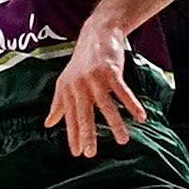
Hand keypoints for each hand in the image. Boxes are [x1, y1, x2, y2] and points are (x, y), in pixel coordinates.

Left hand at [44, 14, 149, 157]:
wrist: (97, 34)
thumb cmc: (81, 62)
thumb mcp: (65, 82)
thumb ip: (58, 104)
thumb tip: (48, 125)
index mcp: (67, 91)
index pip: (70, 118)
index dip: (73, 136)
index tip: (77, 153)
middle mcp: (79, 86)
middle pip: (84, 114)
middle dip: (87, 135)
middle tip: (90, 153)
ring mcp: (95, 79)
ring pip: (106, 106)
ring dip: (115, 124)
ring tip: (123, 141)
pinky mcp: (110, 71)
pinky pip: (123, 92)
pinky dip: (133, 105)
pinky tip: (141, 117)